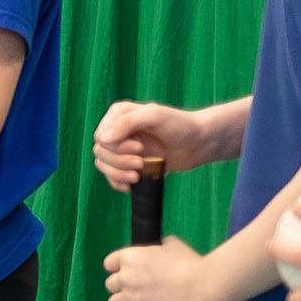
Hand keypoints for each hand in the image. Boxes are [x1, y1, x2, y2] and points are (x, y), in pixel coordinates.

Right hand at [92, 100, 211, 188]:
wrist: (200, 143)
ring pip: (103, 165)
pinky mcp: (130, 163)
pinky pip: (111, 176)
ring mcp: (123, 148)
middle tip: (141, 162)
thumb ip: (126, 123)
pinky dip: (118, 182)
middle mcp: (117, 130)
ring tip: (138, 175)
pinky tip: (131, 185)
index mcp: (118, 115)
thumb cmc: (180, 125)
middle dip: (119, 161)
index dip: (116, 146)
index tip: (140, 148)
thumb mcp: (154, 116)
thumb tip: (102, 140)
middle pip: (101, 152)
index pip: (101, 136)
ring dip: (118, 173)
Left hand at [103, 236, 215, 300]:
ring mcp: (131, 296)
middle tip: (139, 292)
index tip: (129, 275)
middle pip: (111, 285)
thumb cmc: (193, 265)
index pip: (109, 264)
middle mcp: (126, 275)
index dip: (119, 270)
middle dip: (123, 288)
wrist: (206, 286)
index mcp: (130, 256)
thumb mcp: (173, 245)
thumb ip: (158, 246)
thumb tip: (160, 246)